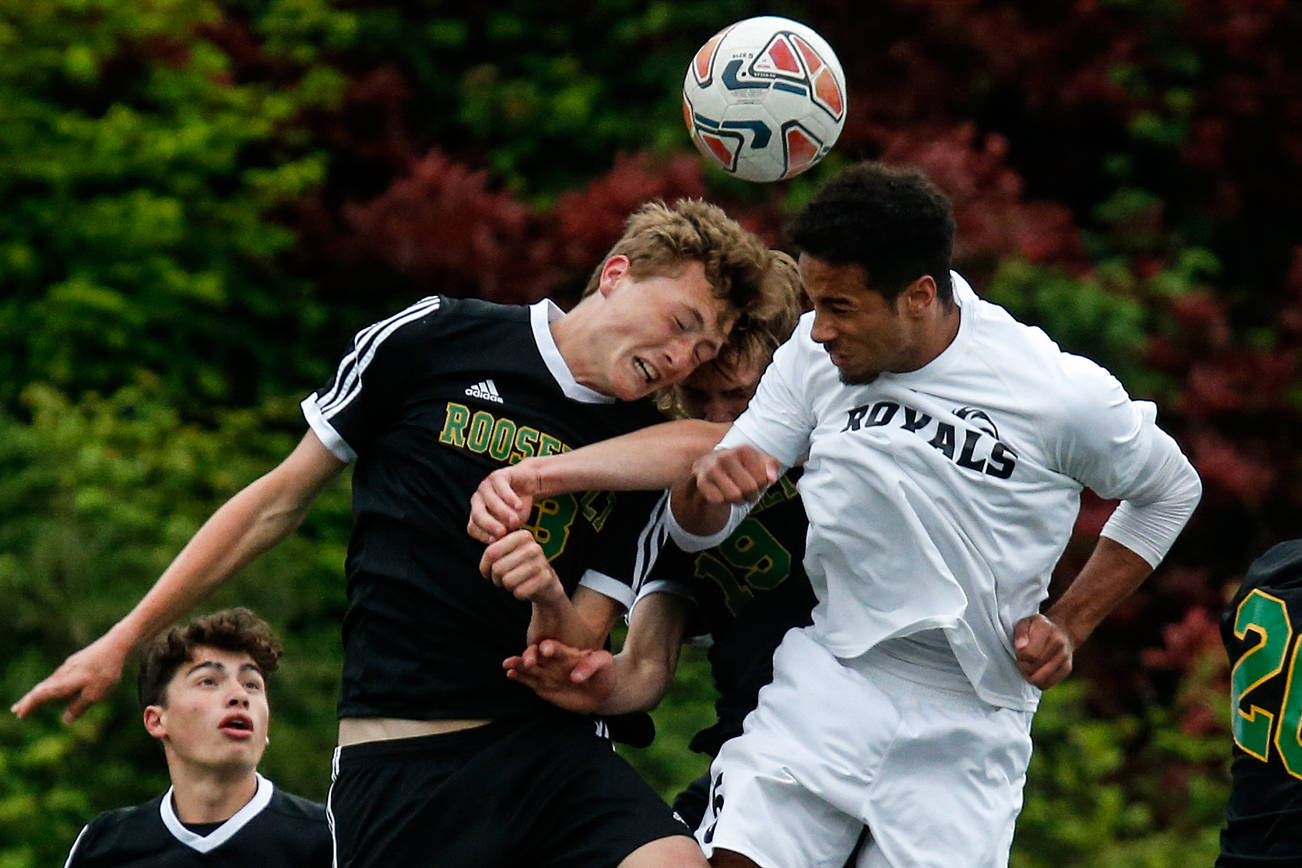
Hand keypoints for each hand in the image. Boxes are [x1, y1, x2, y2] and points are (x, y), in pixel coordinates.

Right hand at [11, 633, 130, 722]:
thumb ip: (80, 707)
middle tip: (16, 711)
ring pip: (49, 682)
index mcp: (64, 683)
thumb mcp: (96, 694)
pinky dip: (50, 685)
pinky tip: (51, 687)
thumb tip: (66, 720)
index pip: (41, 695)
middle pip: (41, 689)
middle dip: (29, 700)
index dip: (30, 705)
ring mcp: (69, 666)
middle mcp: (62, 674)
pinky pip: (58, 676)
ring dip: (38, 693)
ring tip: (30, 701)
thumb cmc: (106, 671)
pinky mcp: (76, 662)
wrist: (116, 645)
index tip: (20, 714)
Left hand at [467, 461, 541, 543]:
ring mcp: (485, 487)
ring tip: (516, 521)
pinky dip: (510, 498)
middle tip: (503, 533)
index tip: (498, 542)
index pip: (473, 528)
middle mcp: (477, 500)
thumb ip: (505, 533)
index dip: (483, 536)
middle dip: (490, 525)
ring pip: (490, 502)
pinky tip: (519, 506)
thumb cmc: (517, 509)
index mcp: (477, 514)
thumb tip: (500, 544)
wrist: (529, 485)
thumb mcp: (511, 525)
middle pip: (477, 515)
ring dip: (503, 513)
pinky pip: (501, 488)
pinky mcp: (497, 476)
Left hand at [479, 529, 563, 604]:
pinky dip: (519, 594)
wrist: (545, 583)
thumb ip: (492, 552)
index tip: (488, 571)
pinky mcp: (546, 579)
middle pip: (498, 568)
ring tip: (516, 581)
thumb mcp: (505, 555)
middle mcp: (533, 547)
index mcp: (522, 536)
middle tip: (505, 577)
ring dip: (508, 586)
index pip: (491, 552)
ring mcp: (541, 563)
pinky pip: (519, 592)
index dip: (485, 566)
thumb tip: (489, 558)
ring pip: (508, 581)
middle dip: (497, 578)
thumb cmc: (519, 567)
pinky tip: (526, 588)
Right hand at [503, 640, 615, 713]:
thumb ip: (592, 665)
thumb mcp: (604, 663)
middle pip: (538, 655)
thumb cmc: (605, 673)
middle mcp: (553, 661)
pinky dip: (518, 677)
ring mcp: (546, 673)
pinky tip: (510, 674)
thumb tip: (576, 677)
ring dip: (518, 664)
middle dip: (530, 656)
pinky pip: (528, 681)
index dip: (551, 648)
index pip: (556, 648)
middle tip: (524, 660)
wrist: (602, 692)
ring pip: (529, 667)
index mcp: (567, 652)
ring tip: (507, 664)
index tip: (546, 649)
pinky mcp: (542, 687)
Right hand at [691, 445, 780, 504]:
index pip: (763, 479)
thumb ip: (772, 466)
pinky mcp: (701, 482)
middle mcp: (726, 456)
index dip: (762, 485)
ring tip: (736, 493)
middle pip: (750, 489)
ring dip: (738, 501)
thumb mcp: (760, 462)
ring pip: (734, 496)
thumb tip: (772, 479)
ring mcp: (711, 468)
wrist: (709, 466)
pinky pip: (718, 501)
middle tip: (747, 492)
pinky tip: (722, 493)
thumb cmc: (741, 466)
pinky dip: (723, 502)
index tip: (756, 481)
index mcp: (744, 450)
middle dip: (751, 495)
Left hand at [1013, 613, 1074, 688]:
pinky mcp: (1067, 668)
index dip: (1019, 655)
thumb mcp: (1024, 623)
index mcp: (1045, 628)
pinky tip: (1036, 672)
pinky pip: (1046, 684)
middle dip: (1022, 665)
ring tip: (1028, 666)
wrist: (1061, 631)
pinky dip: (1037, 682)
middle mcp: (1058, 642)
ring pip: (1039, 679)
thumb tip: (1020, 648)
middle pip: (1033, 667)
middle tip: (1022, 659)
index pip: (1029, 654)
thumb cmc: (1036, 628)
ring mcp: (1064, 656)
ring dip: (1028, 675)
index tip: (1019, 651)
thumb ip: (1020, 633)